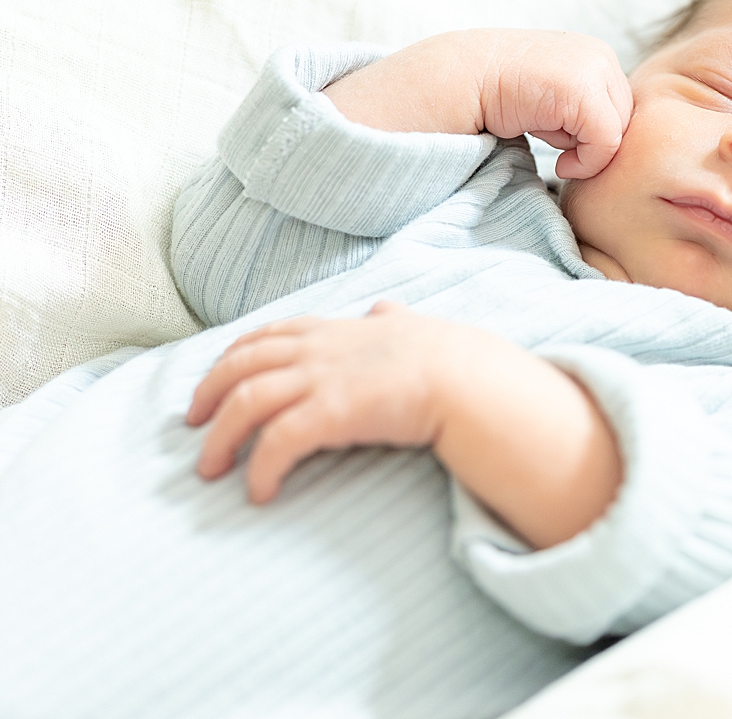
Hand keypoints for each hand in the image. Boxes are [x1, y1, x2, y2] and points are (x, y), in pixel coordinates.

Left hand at [187, 300, 623, 546]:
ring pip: (246, 402)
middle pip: (240, 364)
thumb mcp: (413, 327)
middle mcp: (318, 349)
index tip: (215, 380)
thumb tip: (385, 308)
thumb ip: (392, 318)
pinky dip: (259, 468)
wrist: (467, 378)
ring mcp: (321, 379)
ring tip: (210, 470)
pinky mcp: (330, 413)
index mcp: (335, 330)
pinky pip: (277, 442)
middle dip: (208, 394)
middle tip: (193, 426)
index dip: (233, 356)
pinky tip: (259, 493)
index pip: (268, 334)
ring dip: (220, 438)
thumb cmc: (448, 357)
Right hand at [323, 29, 632, 178]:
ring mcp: (592, 68)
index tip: (563, 148)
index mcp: (592, 55)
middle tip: (554, 146)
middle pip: (626, 122)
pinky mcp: (581, 89)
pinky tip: (556, 162)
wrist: (453, 82)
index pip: (622, 110)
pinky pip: (607, 142)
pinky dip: (586, 162)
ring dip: (586, 150)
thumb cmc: (494, 98)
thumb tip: (612, 145)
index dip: (596, 137)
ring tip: (547, 141)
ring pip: (619, 133)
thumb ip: (580, 110)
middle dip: (593, 142)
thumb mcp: (547, 97)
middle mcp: (599, 54)